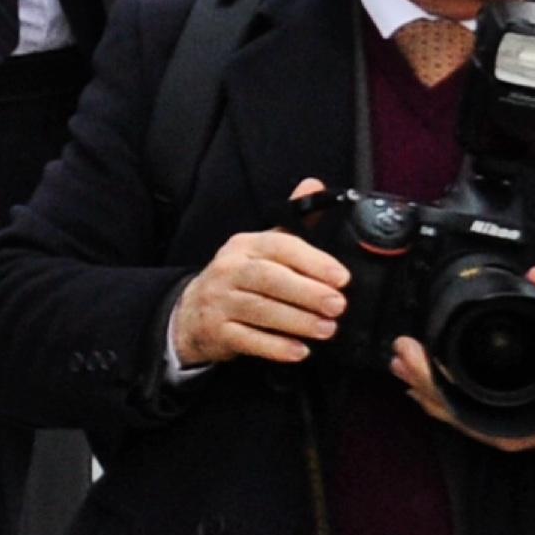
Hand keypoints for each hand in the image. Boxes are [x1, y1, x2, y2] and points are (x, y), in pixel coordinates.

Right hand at [169, 178, 351, 368]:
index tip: (342, 278)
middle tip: (338, 306)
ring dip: (295, 321)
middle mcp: (228, 270)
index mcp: (245, 246)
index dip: (312, 261)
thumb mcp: (263, 247)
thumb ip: (293, 221)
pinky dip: (274, 347)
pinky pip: (246, 339)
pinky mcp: (216, 331)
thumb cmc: (240, 278)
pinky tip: (299, 351)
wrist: (192, 312)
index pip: (278, 247)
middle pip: (267, 279)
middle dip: (305, 293)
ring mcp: (219, 301)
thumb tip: (314, 183)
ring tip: (327, 329)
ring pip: (259, 310)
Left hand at [396, 266, 534, 451]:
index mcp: (519, 407)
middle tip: (399, 352)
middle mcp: (502, 425)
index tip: (411, 351)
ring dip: (422, 388)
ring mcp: (496, 429)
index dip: (430, 376)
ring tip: (399, 365)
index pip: (461, 396)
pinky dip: (437, 401)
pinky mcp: (494, 428)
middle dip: (418, 378)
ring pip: (450, 413)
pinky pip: (459, 416)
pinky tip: (419, 389)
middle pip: (447, 406)